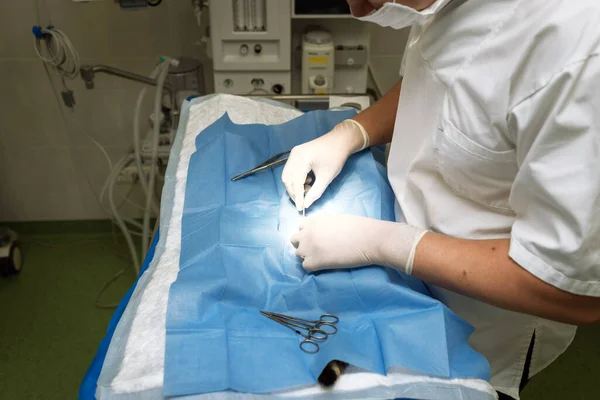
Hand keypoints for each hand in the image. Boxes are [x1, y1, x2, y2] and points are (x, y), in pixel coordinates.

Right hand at [282, 119, 367, 210]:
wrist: (340, 141)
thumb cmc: (335, 158)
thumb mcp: (326, 177)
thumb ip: (315, 192)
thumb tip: (306, 204)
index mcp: (302, 158)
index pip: (296, 182)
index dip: (298, 196)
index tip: (300, 208)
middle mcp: (294, 155)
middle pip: (287, 179)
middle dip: (294, 192)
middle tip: (304, 200)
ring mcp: (293, 153)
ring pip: (287, 175)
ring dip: (294, 186)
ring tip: (308, 189)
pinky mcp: (296, 154)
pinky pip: (291, 170)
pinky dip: (296, 179)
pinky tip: (308, 181)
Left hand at [290, 214, 426, 273]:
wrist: (369, 239)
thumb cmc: (360, 227)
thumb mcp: (337, 219)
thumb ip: (325, 225)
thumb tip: (323, 233)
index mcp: (314, 220)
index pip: (300, 226)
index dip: (308, 232)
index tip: (317, 237)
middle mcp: (307, 232)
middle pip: (294, 240)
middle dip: (303, 244)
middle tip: (317, 249)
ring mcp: (309, 247)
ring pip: (298, 254)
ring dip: (308, 256)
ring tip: (323, 258)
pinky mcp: (315, 261)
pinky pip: (305, 266)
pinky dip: (313, 267)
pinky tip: (325, 265)